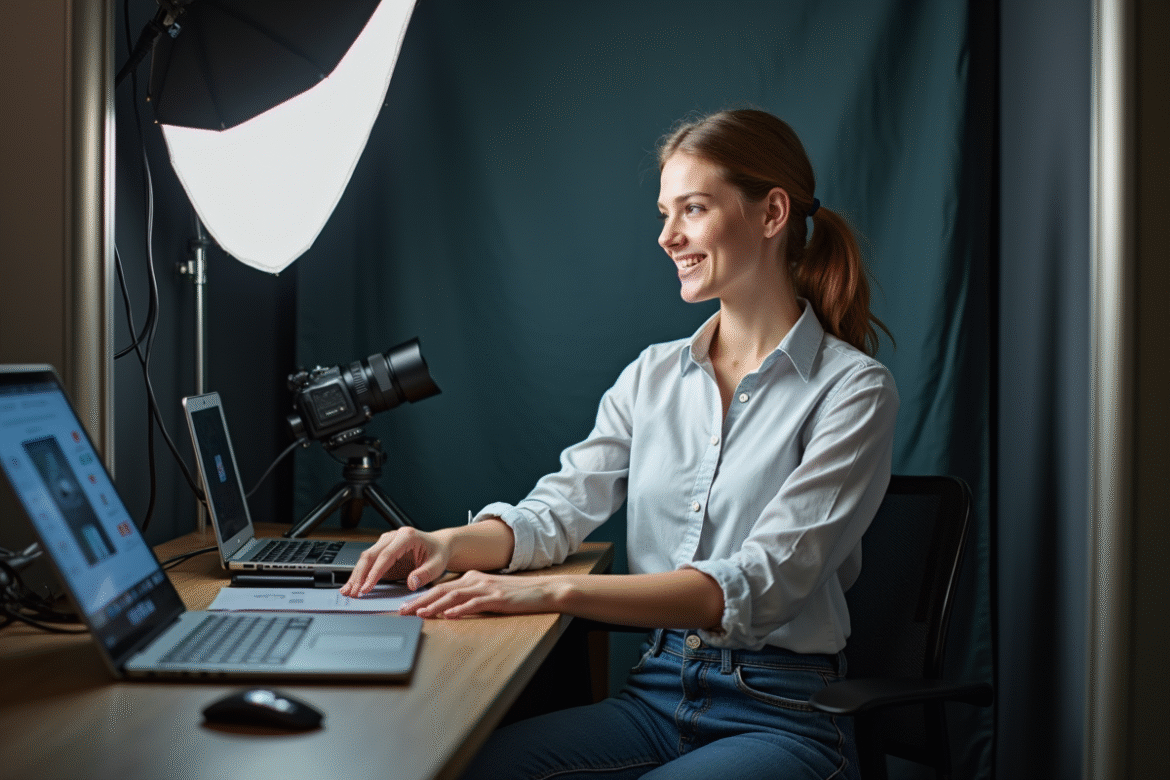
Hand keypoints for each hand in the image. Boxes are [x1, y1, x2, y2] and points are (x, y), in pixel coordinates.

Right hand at [339, 527, 449, 596]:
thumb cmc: (438, 553)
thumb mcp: (437, 565)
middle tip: (352, 592)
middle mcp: (393, 536)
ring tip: (347, 591)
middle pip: (371, 555)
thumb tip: (411, 583)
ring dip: (356, 575)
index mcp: (407, 536)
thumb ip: (425, 574)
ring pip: (366, 557)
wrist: (439, 545)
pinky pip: (369, 562)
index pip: (386, 555)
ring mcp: (386, 541)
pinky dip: (361, 574)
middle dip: (359, 575)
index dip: (374, 573)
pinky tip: (353, 585)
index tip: (366, 588)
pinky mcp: (382, 550)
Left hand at [399, 570, 562, 618]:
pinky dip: (461, 610)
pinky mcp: (497, 598)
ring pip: (455, 596)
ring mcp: (487, 588)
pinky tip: (449, 616)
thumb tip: (448, 610)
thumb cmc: (516, 595)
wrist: (543, 590)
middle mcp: (476, 580)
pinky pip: (475, 604)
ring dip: (435, 606)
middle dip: (421, 601)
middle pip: (442, 590)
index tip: (406, 607)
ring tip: (420, 614)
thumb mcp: (488, 593)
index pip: (441, 588)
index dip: (422, 597)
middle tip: (403, 611)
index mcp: (472, 578)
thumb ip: (469, 598)